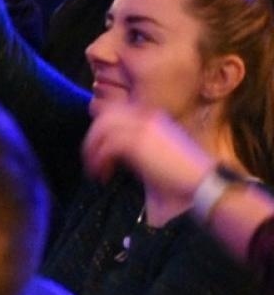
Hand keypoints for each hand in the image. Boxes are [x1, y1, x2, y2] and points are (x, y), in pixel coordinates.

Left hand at [81, 103, 213, 203]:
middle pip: (104, 117)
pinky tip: (103, 175)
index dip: (102, 130)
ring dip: (92, 150)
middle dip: (93, 139)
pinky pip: (105, 146)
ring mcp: (141, 127)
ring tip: (95, 171)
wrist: (203, 182)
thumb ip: (136, 146)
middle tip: (92, 162)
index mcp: (152, 116)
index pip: (116, 112)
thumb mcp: (156, 152)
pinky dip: (98, 161)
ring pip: (101, 129)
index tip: (100, 151)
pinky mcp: (137, 142)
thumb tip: (112, 151)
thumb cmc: (182, 175)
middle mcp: (146, 116)